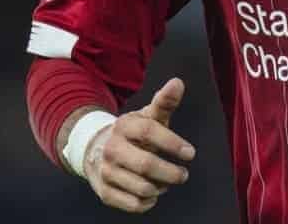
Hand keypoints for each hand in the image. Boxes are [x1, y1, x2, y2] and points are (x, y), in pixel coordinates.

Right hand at [84, 78, 196, 213]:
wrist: (96, 149)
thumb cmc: (133, 132)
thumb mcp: (148, 116)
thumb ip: (165, 102)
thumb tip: (178, 82)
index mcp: (124, 126)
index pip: (149, 132)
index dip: (172, 143)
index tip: (191, 153)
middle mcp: (112, 148)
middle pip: (145, 164)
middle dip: (170, 172)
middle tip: (183, 174)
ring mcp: (106, 171)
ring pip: (141, 187)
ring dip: (161, 187)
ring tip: (167, 181)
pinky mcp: (104, 192)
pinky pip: (132, 204)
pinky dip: (148, 202)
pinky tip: (153, 194)